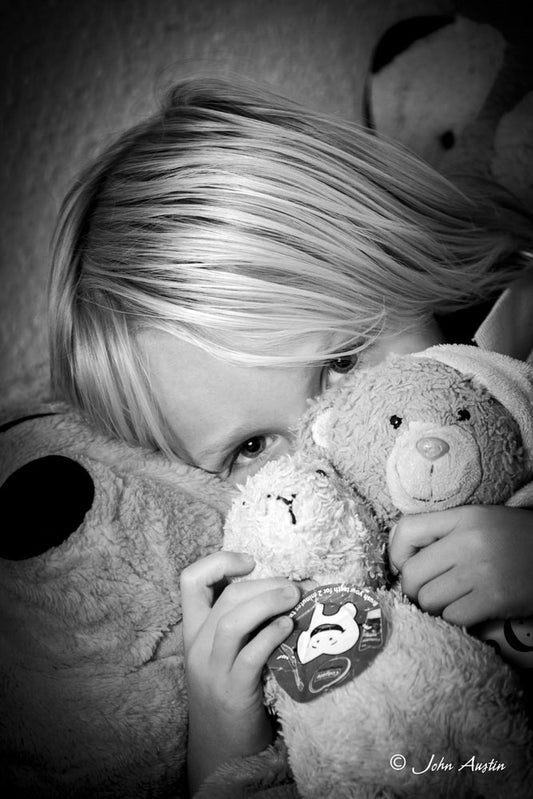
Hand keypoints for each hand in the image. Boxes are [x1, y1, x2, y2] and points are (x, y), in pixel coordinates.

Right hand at [181, 551, 299, 793]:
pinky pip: (250, 655)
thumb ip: (241, 621)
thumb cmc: (232, 692)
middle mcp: (198, 646)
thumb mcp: (224, 652)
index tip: (250, 564)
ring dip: (268, 602)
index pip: (190, 580)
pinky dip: (271, 634)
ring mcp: (213, 669)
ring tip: (295, 598)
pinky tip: (289, 628)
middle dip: (265, 583)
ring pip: (232, 620)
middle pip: (226, 596)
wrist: (221, 751)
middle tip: (294, 587)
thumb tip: (284, 586)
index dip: (219, 562)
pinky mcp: (233, 691)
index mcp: (194, 631)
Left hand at [388, 506, 532, 626]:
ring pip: (428, 600)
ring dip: (435, 608)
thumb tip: (400, 560)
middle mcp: (468, 540)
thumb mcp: (481, 522)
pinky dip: (456, 620)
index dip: (396, 554)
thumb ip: (443, 532)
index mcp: (463, 516)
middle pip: (411, 574)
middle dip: (415, 590)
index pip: (406, 530)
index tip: (404, 567)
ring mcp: (481, 570)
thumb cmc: (517, 541)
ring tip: (453, 602)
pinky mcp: (495, 598)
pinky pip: (453, 618)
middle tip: (430, 593)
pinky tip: (471, 612)